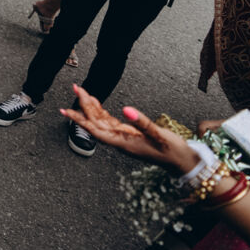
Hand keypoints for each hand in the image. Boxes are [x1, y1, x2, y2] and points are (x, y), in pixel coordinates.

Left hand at [59, 85, 198, 174]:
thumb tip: (125, 109)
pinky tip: (95, 102)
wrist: (182, 162)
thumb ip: (142, 122)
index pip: (96, 131)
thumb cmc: (172, 151)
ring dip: (91, 107)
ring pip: (101, 121)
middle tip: (76, 88)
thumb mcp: (159, 135)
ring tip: (81, 91)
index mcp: (124, 143)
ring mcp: (123, 137)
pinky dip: (101, 111)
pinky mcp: (128, 134)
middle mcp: (120, 141)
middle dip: (84, 106)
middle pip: (96, 123)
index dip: (80, 121)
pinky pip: (110, 122)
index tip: (67, 111)